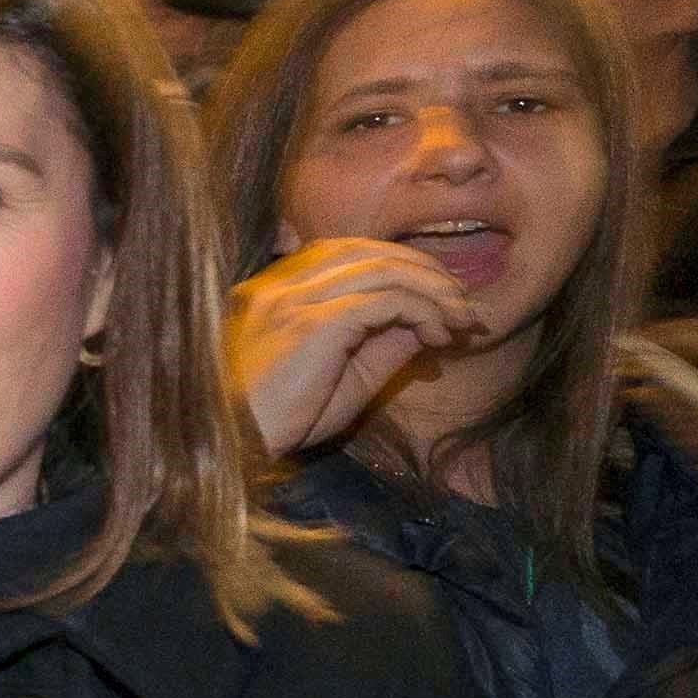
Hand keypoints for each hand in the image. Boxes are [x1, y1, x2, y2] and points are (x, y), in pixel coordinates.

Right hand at [224, 239, 493, 457]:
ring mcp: (295, 298)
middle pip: (374, 251)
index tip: (441, 301)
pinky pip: (385, 300)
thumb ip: (381, 343)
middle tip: (464, 308)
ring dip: (434, 291)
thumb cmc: (280, 420)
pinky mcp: (312, 322)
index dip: (404, 267)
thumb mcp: (344, 377)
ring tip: (460, 322)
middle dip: (428, 273)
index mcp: (280, 287)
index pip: (353, 252)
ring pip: (385, 269)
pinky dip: (422, 312)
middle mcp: (284, 282)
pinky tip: (436, 336)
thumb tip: (427, 321)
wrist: (232, 446)